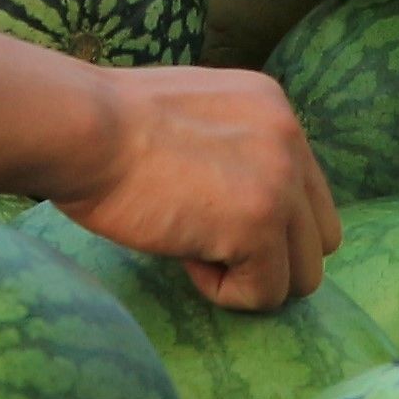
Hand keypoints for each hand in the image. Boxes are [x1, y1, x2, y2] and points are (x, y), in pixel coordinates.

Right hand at [43, 66, 337, 311]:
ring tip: (190, 247)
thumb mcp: (190, 114)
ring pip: (302, 275)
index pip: (307, 190)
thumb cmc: (104, 126)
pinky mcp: (259, 224)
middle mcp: (291, 137)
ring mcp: (280, 182)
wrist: (78, 128)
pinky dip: (223, 291)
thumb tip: (243, 202)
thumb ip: (232, 144)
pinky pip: (265, 294)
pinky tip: (181, 253)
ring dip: (248, 275)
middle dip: (268, 254)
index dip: (259, 218)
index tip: (202, 210)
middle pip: (320, 238)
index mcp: (272, 105)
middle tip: (203, 239)